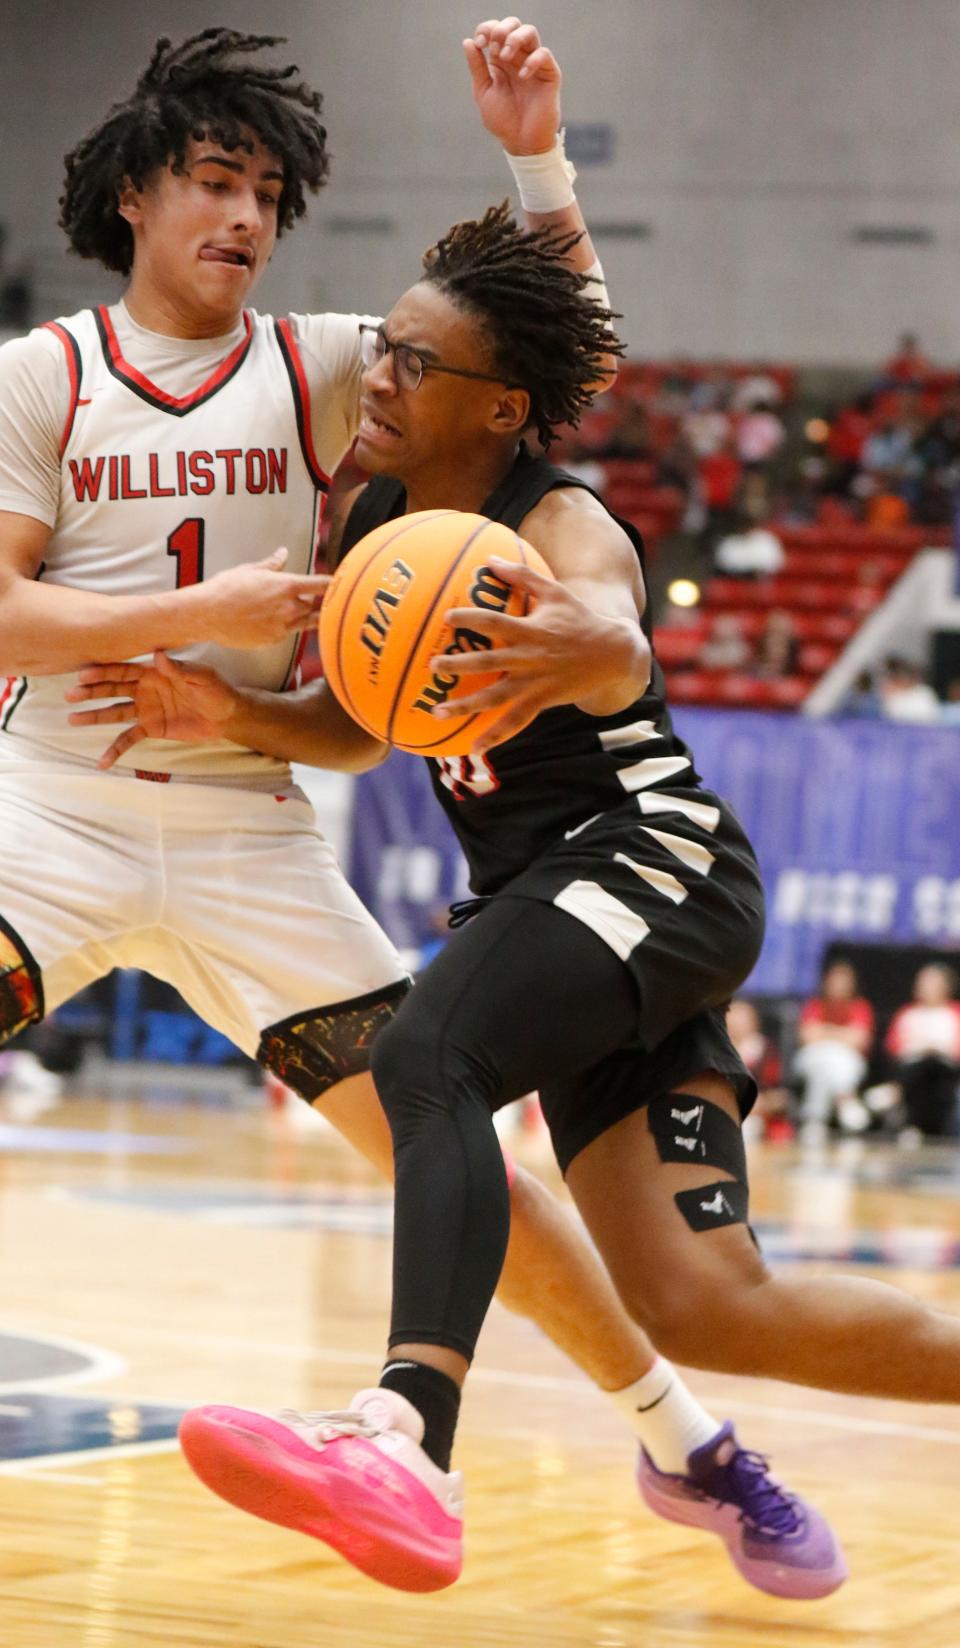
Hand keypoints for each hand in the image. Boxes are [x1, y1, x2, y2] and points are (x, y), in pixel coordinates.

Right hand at [66, 650, 239, 769]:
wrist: (227, 716)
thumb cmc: (216, 690)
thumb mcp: (202, 678)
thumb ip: (179, 668)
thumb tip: (158, 654)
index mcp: (153, 672)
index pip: (123, 670)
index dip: (104, 672)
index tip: (83, 674)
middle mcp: (144, 689)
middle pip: (112, 689)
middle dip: (91, 692)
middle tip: (70, 695)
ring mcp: (145, 709)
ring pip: (114, 712)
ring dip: (94, 716)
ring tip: (72, 719)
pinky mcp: (151, 728)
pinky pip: (129, 738)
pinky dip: (115, 749)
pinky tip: (102, 762)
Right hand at [194, 547, 328, 648]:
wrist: (208, 615)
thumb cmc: (226, 588)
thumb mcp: (250, 570)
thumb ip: (272, 564)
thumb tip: (284, 553)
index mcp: (286, 586)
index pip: (321, 585)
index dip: (336, 584)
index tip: (346, 583)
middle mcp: (289, 608)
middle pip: (315, 605)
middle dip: (314, 601)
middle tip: (312, 597)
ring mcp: (283, 627)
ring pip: (306, 622)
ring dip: (306, 615)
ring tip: (301, 611)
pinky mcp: (274, 640)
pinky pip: (288, 632)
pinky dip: (287, 626)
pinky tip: (275, 621)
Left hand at [430, 558, 640, 752]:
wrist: (612, 654)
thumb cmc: (579, 618)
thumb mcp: (555, 591)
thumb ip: (522, 575)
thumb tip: (491, 558)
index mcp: (531, 631)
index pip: (496, 624)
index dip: (472, 619)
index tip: (448, 618)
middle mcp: (529, 658)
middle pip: (489, 663)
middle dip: (459, 664)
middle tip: (433, 666)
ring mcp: (535, 683)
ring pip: (495, 698)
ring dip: (465, 706)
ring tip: (436, 712)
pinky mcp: (542, 701)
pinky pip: (515, 722)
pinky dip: (495, 736)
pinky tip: (475, 749)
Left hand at [464, 19, 560, 154]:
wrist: (521, 143)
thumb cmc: (503, 121)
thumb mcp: (484, 92)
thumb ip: (477, 67)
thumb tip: (467, 42)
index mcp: (501, 60)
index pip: (495, 30)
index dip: (486, 29)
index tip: (479, 43)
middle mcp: (518, 58)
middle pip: (514, 24)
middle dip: (501, 30)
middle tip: (493, 48)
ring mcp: (534, 64)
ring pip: (530, 32)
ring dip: (515, 38)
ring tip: (505, 56)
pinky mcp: (549, 75)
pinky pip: (544, 54)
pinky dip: (532, 60)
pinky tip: (522, 76)